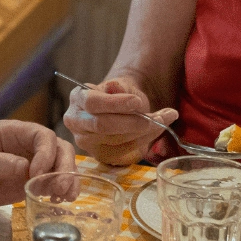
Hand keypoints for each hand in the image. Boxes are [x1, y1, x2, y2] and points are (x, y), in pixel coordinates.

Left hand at [0, 120, 74, 207]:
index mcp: (13, 132)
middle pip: (59, 148)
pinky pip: (54, 182)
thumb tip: (24, 167)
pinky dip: (61, 191)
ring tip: (63, 198)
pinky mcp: (34, 181)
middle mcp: (28, 145)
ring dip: (67, 180)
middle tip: (59, 189)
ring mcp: (33, 163)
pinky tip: (58, 202)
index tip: (36, 174)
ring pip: (62, 165)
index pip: (41, 135)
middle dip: (64, 167)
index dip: (45, 153)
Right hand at [62, 77, 177, 165]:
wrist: (120, 108)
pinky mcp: (99, 155)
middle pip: (102, 125)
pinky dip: (144, 141)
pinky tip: (156, 129)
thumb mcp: (120, 85)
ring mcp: (86, 141)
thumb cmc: (119, 94)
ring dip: (144, 131)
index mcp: (77, 98)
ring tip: (164, 118)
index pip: (92, 103)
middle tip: (158, 116)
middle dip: (132, 122)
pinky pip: (123, 152)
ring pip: (115, 140)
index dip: (115, 103)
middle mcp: (76, 122)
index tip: (137, 102)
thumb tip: (115, 87)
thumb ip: (118, 86)